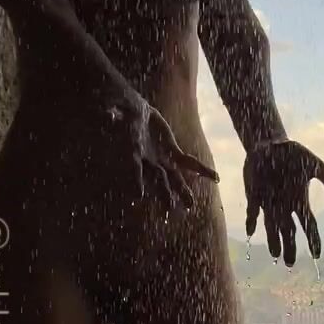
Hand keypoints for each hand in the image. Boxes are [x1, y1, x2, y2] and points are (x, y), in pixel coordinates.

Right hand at [95, 88, 218, 211]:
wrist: (132, 113)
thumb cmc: (120, 113)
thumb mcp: (114, 112)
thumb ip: (112, 115)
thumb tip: (108, 115)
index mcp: (132, 153)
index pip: (134, 169)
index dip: (135, 180)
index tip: (137, 196)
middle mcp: (147, 161)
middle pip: (156, 181)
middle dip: (163, 194)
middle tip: (167, 211)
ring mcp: (161, 159)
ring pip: (174, 179)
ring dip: (182, 191)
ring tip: (190, 206)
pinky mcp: (172, 152)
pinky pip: (189, 163)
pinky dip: (202, 170)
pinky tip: (215, 178)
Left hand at [243, 138, 323, 264]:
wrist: (270, 144)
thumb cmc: (293, 155)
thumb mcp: (315, 166)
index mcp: (300, 200)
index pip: (309, 225)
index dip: (313, 240)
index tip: (317, 255)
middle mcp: (284, 205)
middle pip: (288, 231)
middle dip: (289, 247)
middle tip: (290, 264)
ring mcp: (268, 202)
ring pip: (271, 226)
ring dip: (273, 240)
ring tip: (275, 256)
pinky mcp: (254, 195)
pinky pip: (253, 211)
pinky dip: (252, 220)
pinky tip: (250, 231)